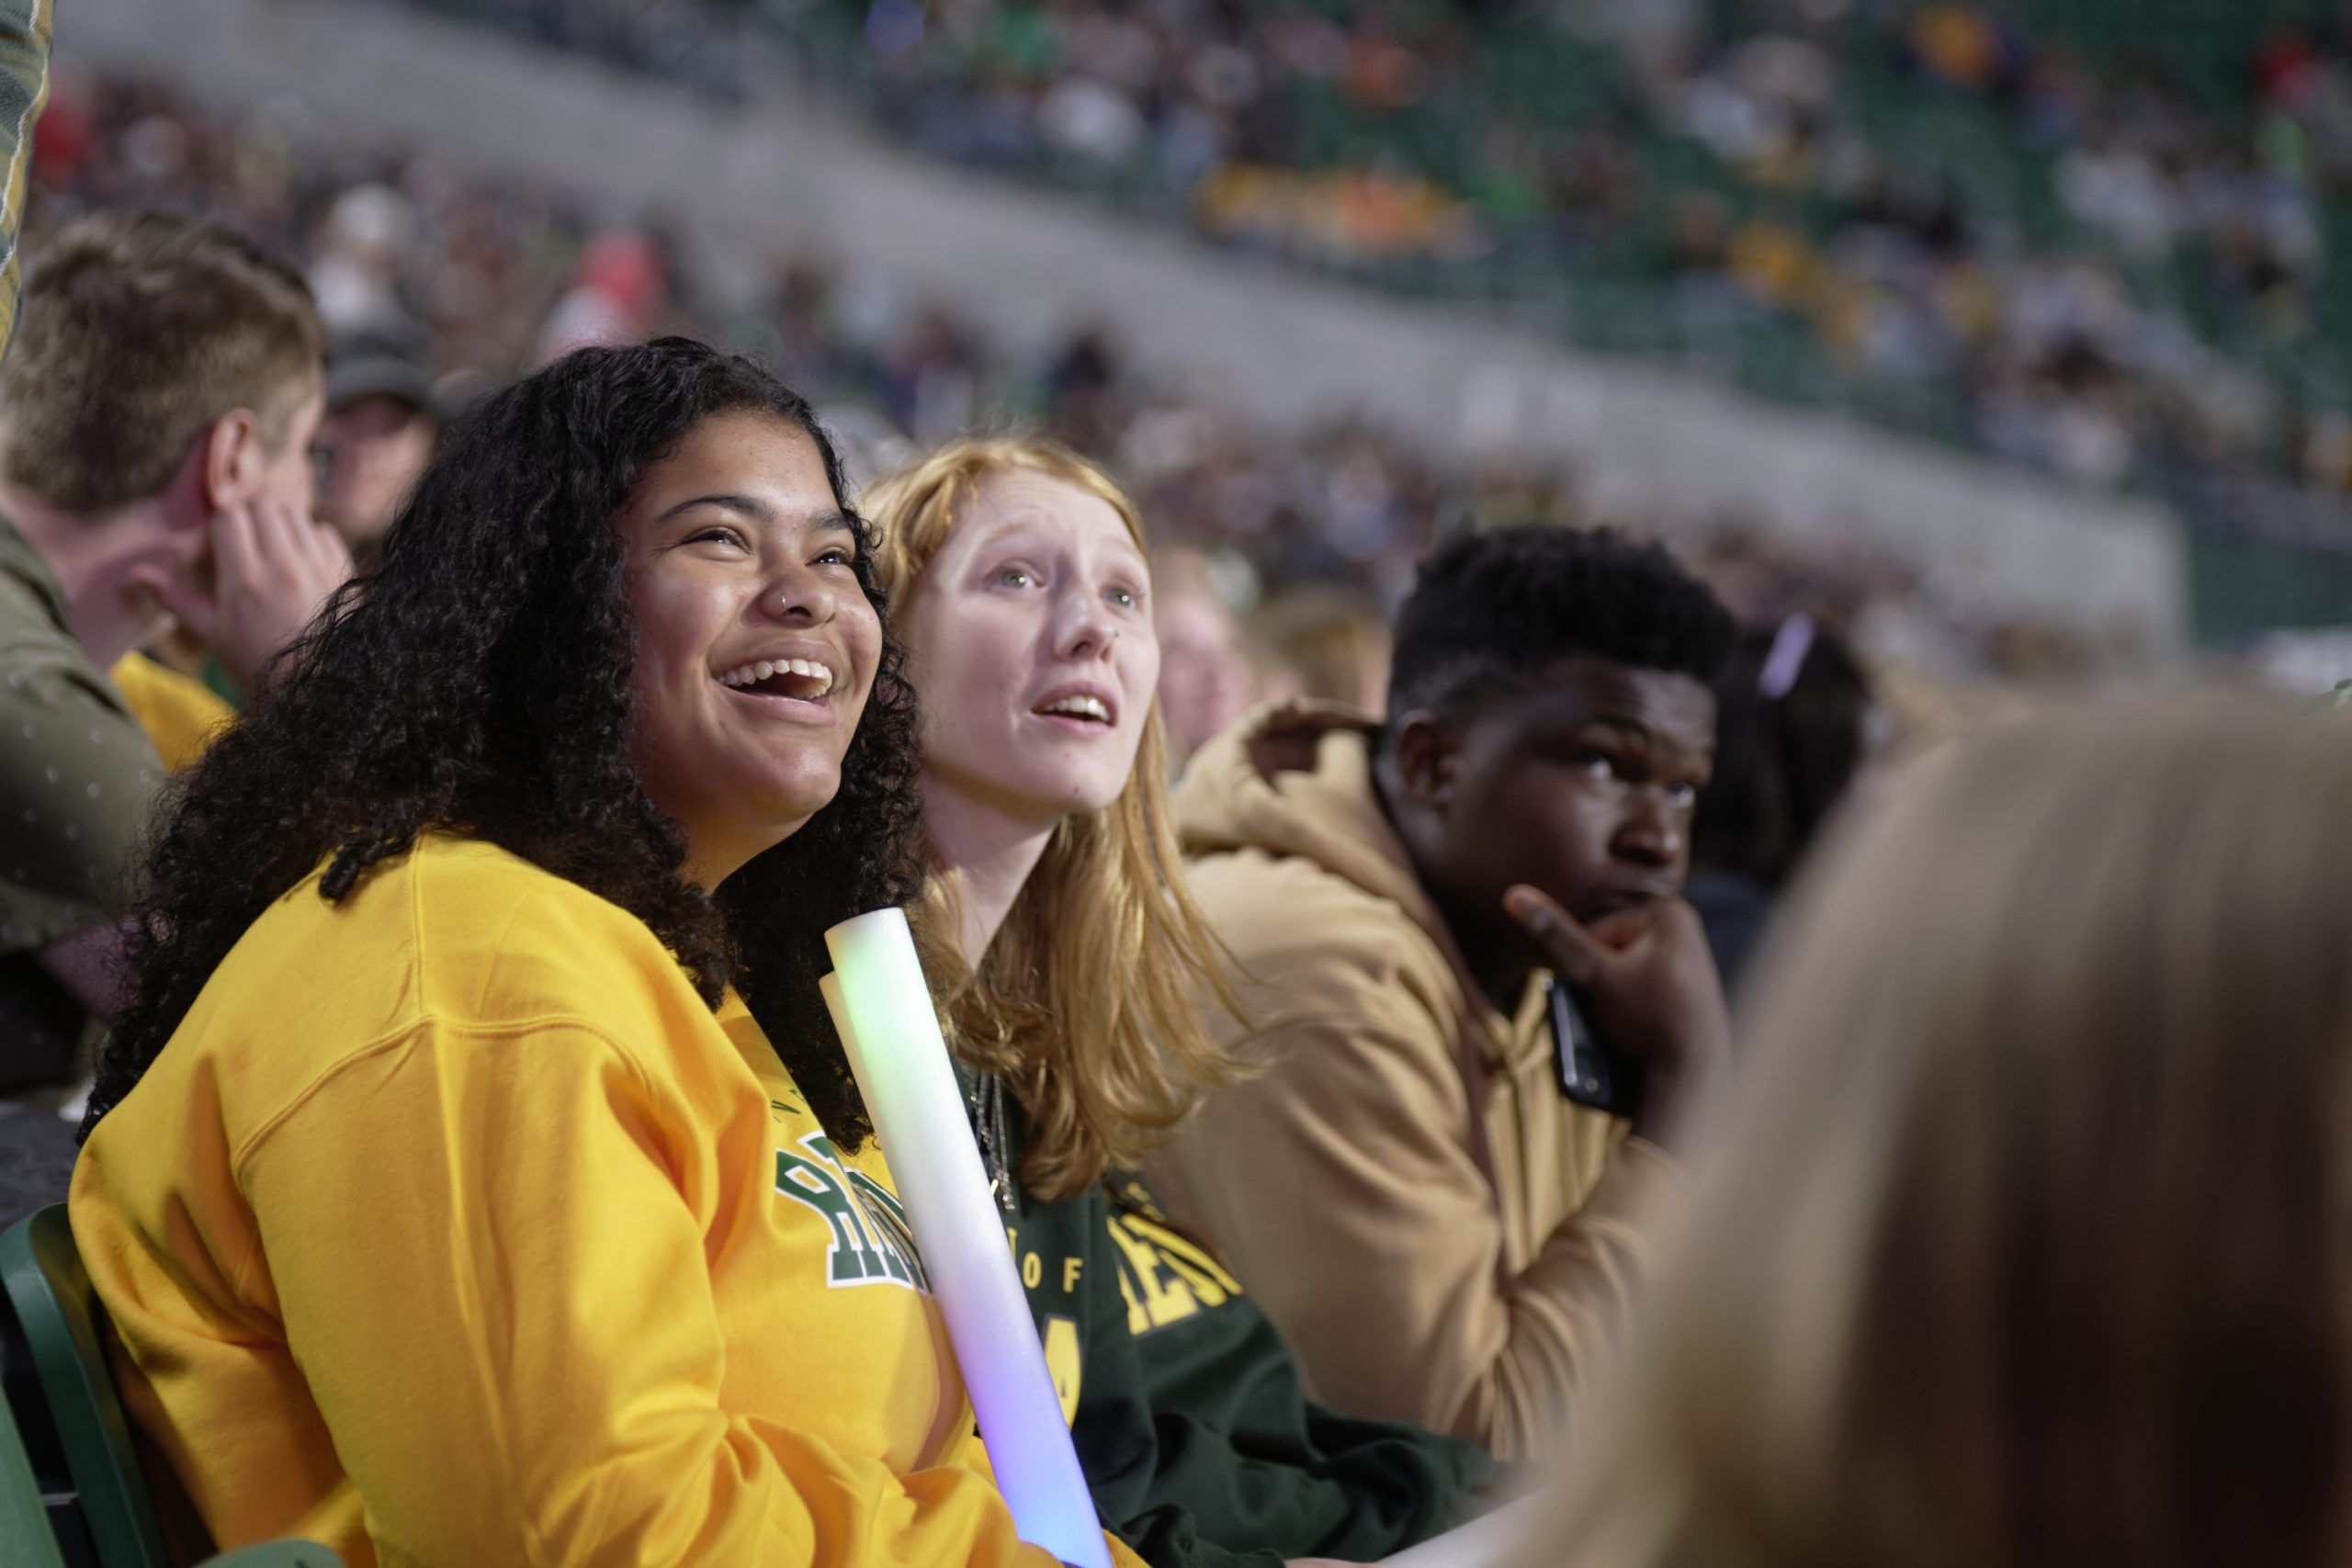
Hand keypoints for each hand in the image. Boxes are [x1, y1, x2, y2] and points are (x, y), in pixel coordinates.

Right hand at [132, 498, 352, 692]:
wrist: (319, 691)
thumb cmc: (258, 666)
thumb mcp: (213, 636)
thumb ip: (177, 600)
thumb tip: (135, 574)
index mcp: (244, 580)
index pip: (228, 518)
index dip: (219, 527)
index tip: (220, 547)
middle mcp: (283, 566)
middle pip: (263, 508)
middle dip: (249, 520)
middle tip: (245, 545)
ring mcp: (318, 568)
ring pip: (295, 516)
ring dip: (280, 525)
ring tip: (272, 552)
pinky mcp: (344, 573)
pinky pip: (325, 532)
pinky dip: (311, 537)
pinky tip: (302, 559)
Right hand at [1503, 884, 1730, 1151]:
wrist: (1694, 1073)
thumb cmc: (1651, 1019)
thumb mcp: (1597, 974)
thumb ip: (1556, 936)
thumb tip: (1513, 896)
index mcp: (1667, 910)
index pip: (1595, 925)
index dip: (1586, 961)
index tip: (1608, 989)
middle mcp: (1681, 926)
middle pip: (1611, 941)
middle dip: (1601, 973)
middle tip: (1618, 1004)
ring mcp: (1685, 954)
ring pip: (1622, 963)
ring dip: (1613, 987)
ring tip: (1628, 1014)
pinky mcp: (1684, 981)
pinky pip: (1641, 980)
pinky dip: (1631, 997)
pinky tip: (1640, 1019)